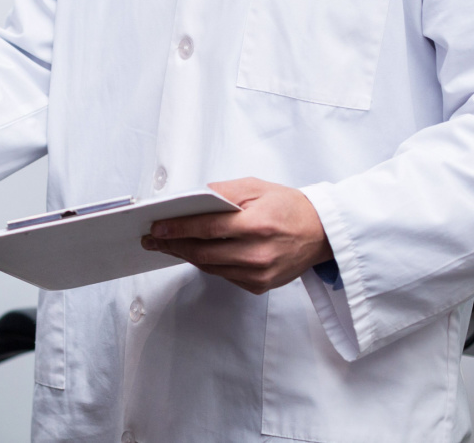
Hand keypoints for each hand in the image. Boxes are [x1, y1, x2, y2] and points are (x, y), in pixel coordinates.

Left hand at [139, 177, 330, 294]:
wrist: (321, 233)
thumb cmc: (290, 207)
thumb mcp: (256, 187)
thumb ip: (223, 190)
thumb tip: (192, 197)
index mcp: (257, 225)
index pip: (207, 229)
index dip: (178, 228)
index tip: (157, 227)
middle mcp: (258, 254)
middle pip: (203, 252)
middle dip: (173, 245)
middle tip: (152, 239)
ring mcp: (259, 274)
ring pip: (210, 267)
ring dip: (185, 255)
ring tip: (167, 245)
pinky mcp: (260, 286)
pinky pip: (224, 275)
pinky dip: (207, 264)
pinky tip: (194, 253)